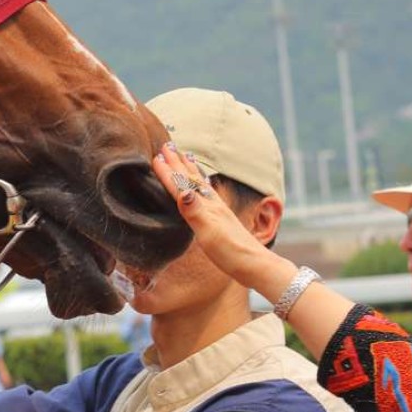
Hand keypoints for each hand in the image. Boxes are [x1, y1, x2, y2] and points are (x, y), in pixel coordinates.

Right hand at [151, 143, 268, 286]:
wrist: (256, 266)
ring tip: (185, 155)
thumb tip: (182, 191)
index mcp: (206, 207)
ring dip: (190, 169)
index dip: (169, 173)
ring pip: (200, 184)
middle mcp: (213, 205)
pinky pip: (208, 193)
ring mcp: (219, 211)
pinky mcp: (222, 219)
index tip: (156, 157)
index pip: (182, 186)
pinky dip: (201, 184)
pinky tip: (203, 186)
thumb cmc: (231, 253)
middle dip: (178, 163)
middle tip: (167, 146)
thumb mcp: (209, 233)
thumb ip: (195, 212)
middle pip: (191, 179)